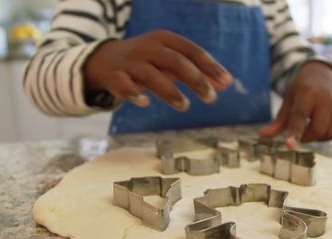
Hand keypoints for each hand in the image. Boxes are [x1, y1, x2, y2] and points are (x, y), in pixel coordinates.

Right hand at [85, 30, 233, 110]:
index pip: (191, 51)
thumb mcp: (171, 62)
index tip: (225, 83)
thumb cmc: (148, 61)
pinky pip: (124, 85)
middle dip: (195, 80)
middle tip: (211, 98)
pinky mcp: (114, 76)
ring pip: (152, 75)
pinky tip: (145, 102)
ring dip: (170, 91)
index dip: (210, 67)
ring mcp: (130, 62)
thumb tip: (225, 84)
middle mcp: (148, 48)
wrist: (105, 60)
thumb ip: (196, 72)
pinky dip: (134, 93)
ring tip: (184, 106)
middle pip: (176, 62)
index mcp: (165, 40)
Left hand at [259, 62, 331, 147]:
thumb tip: (263, 135)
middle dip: (308, 137)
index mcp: (308, 93)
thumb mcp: (289, 100)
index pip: (300, 117)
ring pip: (331, 133)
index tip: (289, 145)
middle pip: (318, 130)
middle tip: (302, 132)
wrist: (324, 73)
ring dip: (320, 136)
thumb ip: (279, 121)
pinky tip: (326, 124)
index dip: (295, 133)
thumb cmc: (303, 88)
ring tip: (313, 125)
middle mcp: (328, 97)